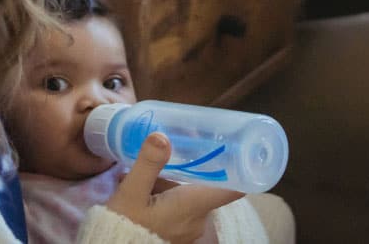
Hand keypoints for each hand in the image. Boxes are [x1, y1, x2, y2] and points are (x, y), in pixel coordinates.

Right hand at [104, 132, 241, 242]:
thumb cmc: (126, 226)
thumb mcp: (131, 193)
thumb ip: (148, 164)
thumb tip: (161, 136)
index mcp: (195, 205)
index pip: (235, 188)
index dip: (241, 169)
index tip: (237, 150)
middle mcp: (198, 218)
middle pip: (206, 185)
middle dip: (192, 167)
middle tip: (180, 144)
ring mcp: (188, 228)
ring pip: (188, 195)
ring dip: (173, 183)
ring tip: (149, 169)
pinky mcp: (175, 232)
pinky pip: (177, 208)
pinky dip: (165, 197)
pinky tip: (143, 188)